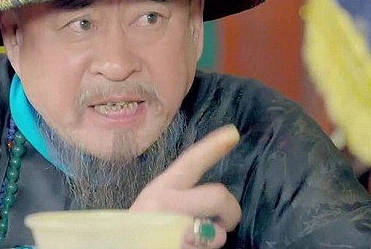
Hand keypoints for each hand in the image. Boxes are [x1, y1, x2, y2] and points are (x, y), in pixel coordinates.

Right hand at [130, 124, 241, 247]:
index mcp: (159, 190)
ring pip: (217, 235)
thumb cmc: (137, 235)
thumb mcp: (151, 210)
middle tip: (227, 223)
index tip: (232, 133)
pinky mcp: (180, 247)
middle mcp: (166, 206)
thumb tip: (212, 204)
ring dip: (213, 242)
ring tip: (195, 244)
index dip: (213, 146)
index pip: (190, 162)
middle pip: (217, 195)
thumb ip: (178, 200)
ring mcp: (175, 230)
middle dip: (232, 211)